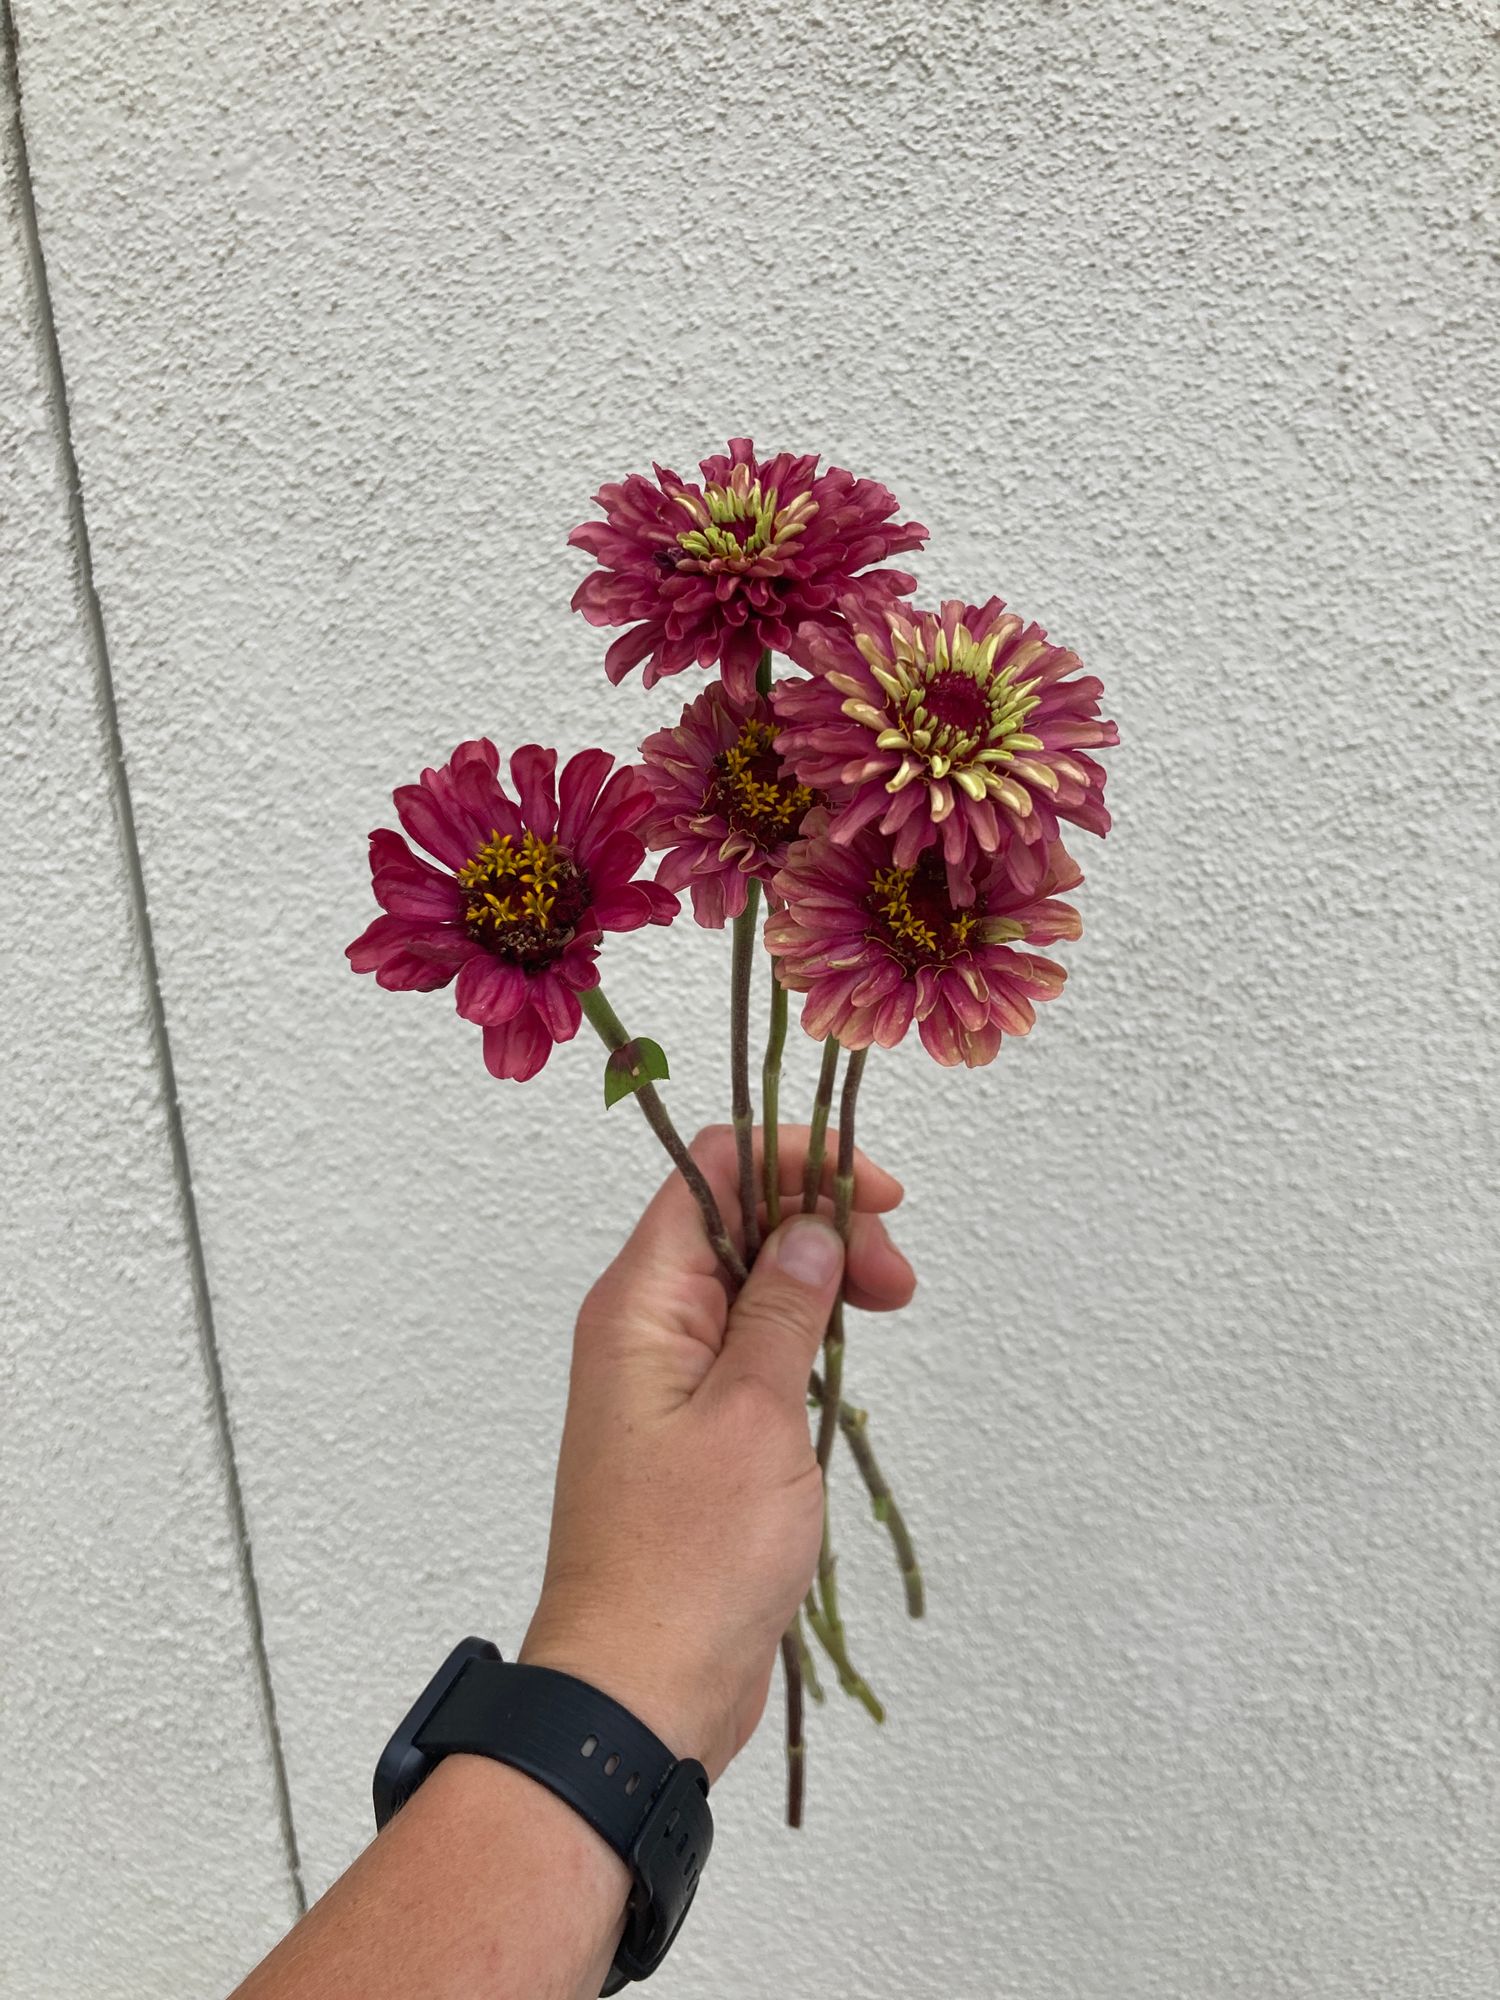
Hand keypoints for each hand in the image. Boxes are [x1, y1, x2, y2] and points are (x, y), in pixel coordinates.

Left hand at [519, 1123, 915, 1781]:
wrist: (638, 1692)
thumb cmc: (686, 1561)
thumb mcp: (757, 1414)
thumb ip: (785, 1307)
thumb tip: (811, 1226)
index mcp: (641, 1302)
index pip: (714, 1170)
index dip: (798, 1161)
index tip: (877, 1195)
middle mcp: (643, 1328)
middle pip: (738, 1222)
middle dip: (824, 1225)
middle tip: (896, 1281)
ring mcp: (665, 1381)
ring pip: (750, 1286)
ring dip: (820, 1283)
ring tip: (887, 1312)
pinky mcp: (691, 1434)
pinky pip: (748, 1352)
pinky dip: (802, 1343)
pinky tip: (842, 1368)